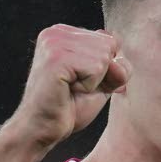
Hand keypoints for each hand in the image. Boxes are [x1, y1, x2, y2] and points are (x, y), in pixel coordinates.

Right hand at [10, 24, 131, 149]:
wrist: (41, 130)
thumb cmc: (68, 108)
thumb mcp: (101, 83)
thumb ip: (116, 65)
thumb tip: (118, 52)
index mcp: (64, 33)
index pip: (110, 41)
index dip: (105, 69)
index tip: (78, 82)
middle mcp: (56, 32)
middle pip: (109, 46)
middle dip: (101, 75)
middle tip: (74, 88)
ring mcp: (54, 42)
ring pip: (104, 57)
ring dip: (93, 82)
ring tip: (69, 89)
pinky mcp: (56, 57)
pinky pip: (95, 68)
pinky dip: (88, 86)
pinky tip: (67, 90)